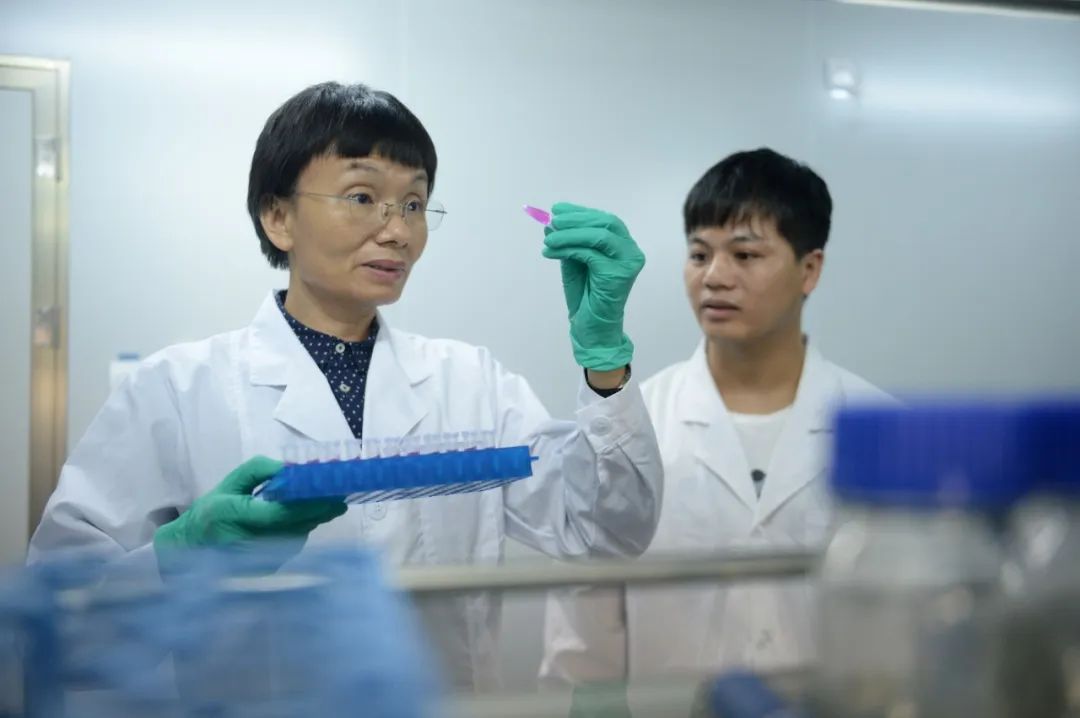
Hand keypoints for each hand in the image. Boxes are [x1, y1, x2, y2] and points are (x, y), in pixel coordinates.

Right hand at [153, 456, 346, 562]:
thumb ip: (258, 470)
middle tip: (339, 498)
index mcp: (233, 516)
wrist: (191, 548)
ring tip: (327, 506)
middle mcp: (246, 541)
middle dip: (320, 512)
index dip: (307, 505)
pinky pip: (291, 546)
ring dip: (313, 521)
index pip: (278, 514)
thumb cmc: (212, 511)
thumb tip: (289, 468)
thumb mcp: (229, 483)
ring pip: (297, 537)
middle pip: (294, 527)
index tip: (331, 495)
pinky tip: (306, 519)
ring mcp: (256, 559)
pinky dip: (301, 531)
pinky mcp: (265, 568)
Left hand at [542, 203, 644, 370]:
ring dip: (569, 234)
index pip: (604, 220)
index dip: (580, 212)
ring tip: (548, 238)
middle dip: (575, 219)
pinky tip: (551, 252)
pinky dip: (568, 249)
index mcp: (623, 245)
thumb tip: (552, 222)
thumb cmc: (585, 296)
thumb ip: (569, 242)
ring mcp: (628, 262)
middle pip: (605, 222)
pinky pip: (591, 254)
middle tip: (551, 221)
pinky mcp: (619, 274)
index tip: (556, 209)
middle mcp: (631, 251)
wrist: (592, 328)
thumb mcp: (575, 262)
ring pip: (599, 235)